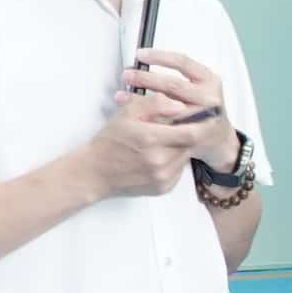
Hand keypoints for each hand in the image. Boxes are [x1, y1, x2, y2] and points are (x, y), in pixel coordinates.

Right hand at [85, 94, 200, 197]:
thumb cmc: (110, 141)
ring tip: (160, 143)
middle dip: (184, 134)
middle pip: (190, 144)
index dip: (197, 122)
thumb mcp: (128, 114)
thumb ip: (155, 104)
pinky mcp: (163, 188)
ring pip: (185, 157)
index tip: (194, 117)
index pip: (192, 132)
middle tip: (169, 129)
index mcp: (151, 139)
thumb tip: (179, 106)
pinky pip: (179, 171)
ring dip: (179, 148)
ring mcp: (162, 177)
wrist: (94, 173)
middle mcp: (160, 161)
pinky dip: (173, 162)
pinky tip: (156, 157)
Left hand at [123, 48, 236, 161]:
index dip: (160, 56)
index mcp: (209, 79)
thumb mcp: (198, 86)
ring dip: (140, 100)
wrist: (217, 138)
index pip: (183, 62)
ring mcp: (201, 118)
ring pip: (167, 107)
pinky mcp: (192, 135)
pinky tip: (131, 116)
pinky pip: (165, 126)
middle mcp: (208, 97)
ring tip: (121, 96)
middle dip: (146, 78)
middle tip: (127, 75)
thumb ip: (177, 78)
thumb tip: (141, 62)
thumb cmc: (201, 108)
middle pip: (173, 85)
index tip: (140, 54)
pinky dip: (146, 120)